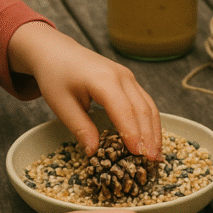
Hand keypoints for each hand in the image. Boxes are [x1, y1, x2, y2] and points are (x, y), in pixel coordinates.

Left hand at [8, 22, 160, 158]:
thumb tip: (94, 152)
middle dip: (149, 136)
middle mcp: (122, 76)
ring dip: (154, 131)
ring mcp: (128, 77)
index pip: (124, 110)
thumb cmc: (56, 76)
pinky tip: (152, 138)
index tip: (138, 154)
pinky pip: (146, 102)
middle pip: (142, 109)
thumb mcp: (61, 104)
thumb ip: (80, 127)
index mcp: (102, 80)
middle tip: (152, 161)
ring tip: (156, 155)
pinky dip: (151, 122)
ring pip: (149, 106)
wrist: (57, 52)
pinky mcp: (130, 81)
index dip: (132, 133)